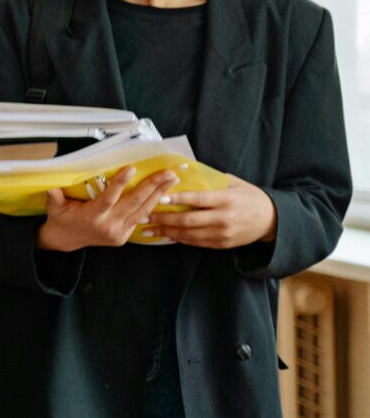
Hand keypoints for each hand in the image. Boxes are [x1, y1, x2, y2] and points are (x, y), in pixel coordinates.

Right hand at [36, 166, 179, 250]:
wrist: (65, 241)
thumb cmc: (61, 219)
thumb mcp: (54, 208)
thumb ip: (55, 197)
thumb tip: (52, 187)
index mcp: (92, 216)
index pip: (109, 198)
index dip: (120, 183)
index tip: (132, 168)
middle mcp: (108, 225)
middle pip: (134, 202)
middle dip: (153, 186)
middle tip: (168, 172)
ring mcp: (118, 233)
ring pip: (143, 211)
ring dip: (159, 194)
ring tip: (172, 180)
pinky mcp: (123, 237)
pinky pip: (140, 219)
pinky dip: (152, 206)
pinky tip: (163, 194)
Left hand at [145, 175, 277, 247]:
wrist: (271, 220)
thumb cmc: (250, 197)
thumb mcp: (234, 184)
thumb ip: (211, 181)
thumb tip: (184, 173)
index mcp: (227, 199)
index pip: (198, 199)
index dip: (178, 199)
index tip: (159, 197)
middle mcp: (224, 217)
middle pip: (189, 220)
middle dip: (164, 219)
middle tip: (145, 216)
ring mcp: (222, 233)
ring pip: (189, 234)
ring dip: (166, 232)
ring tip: (148, 229)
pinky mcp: (221, 244)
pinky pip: (195, 242)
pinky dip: (178, 239)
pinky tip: (165, 235)